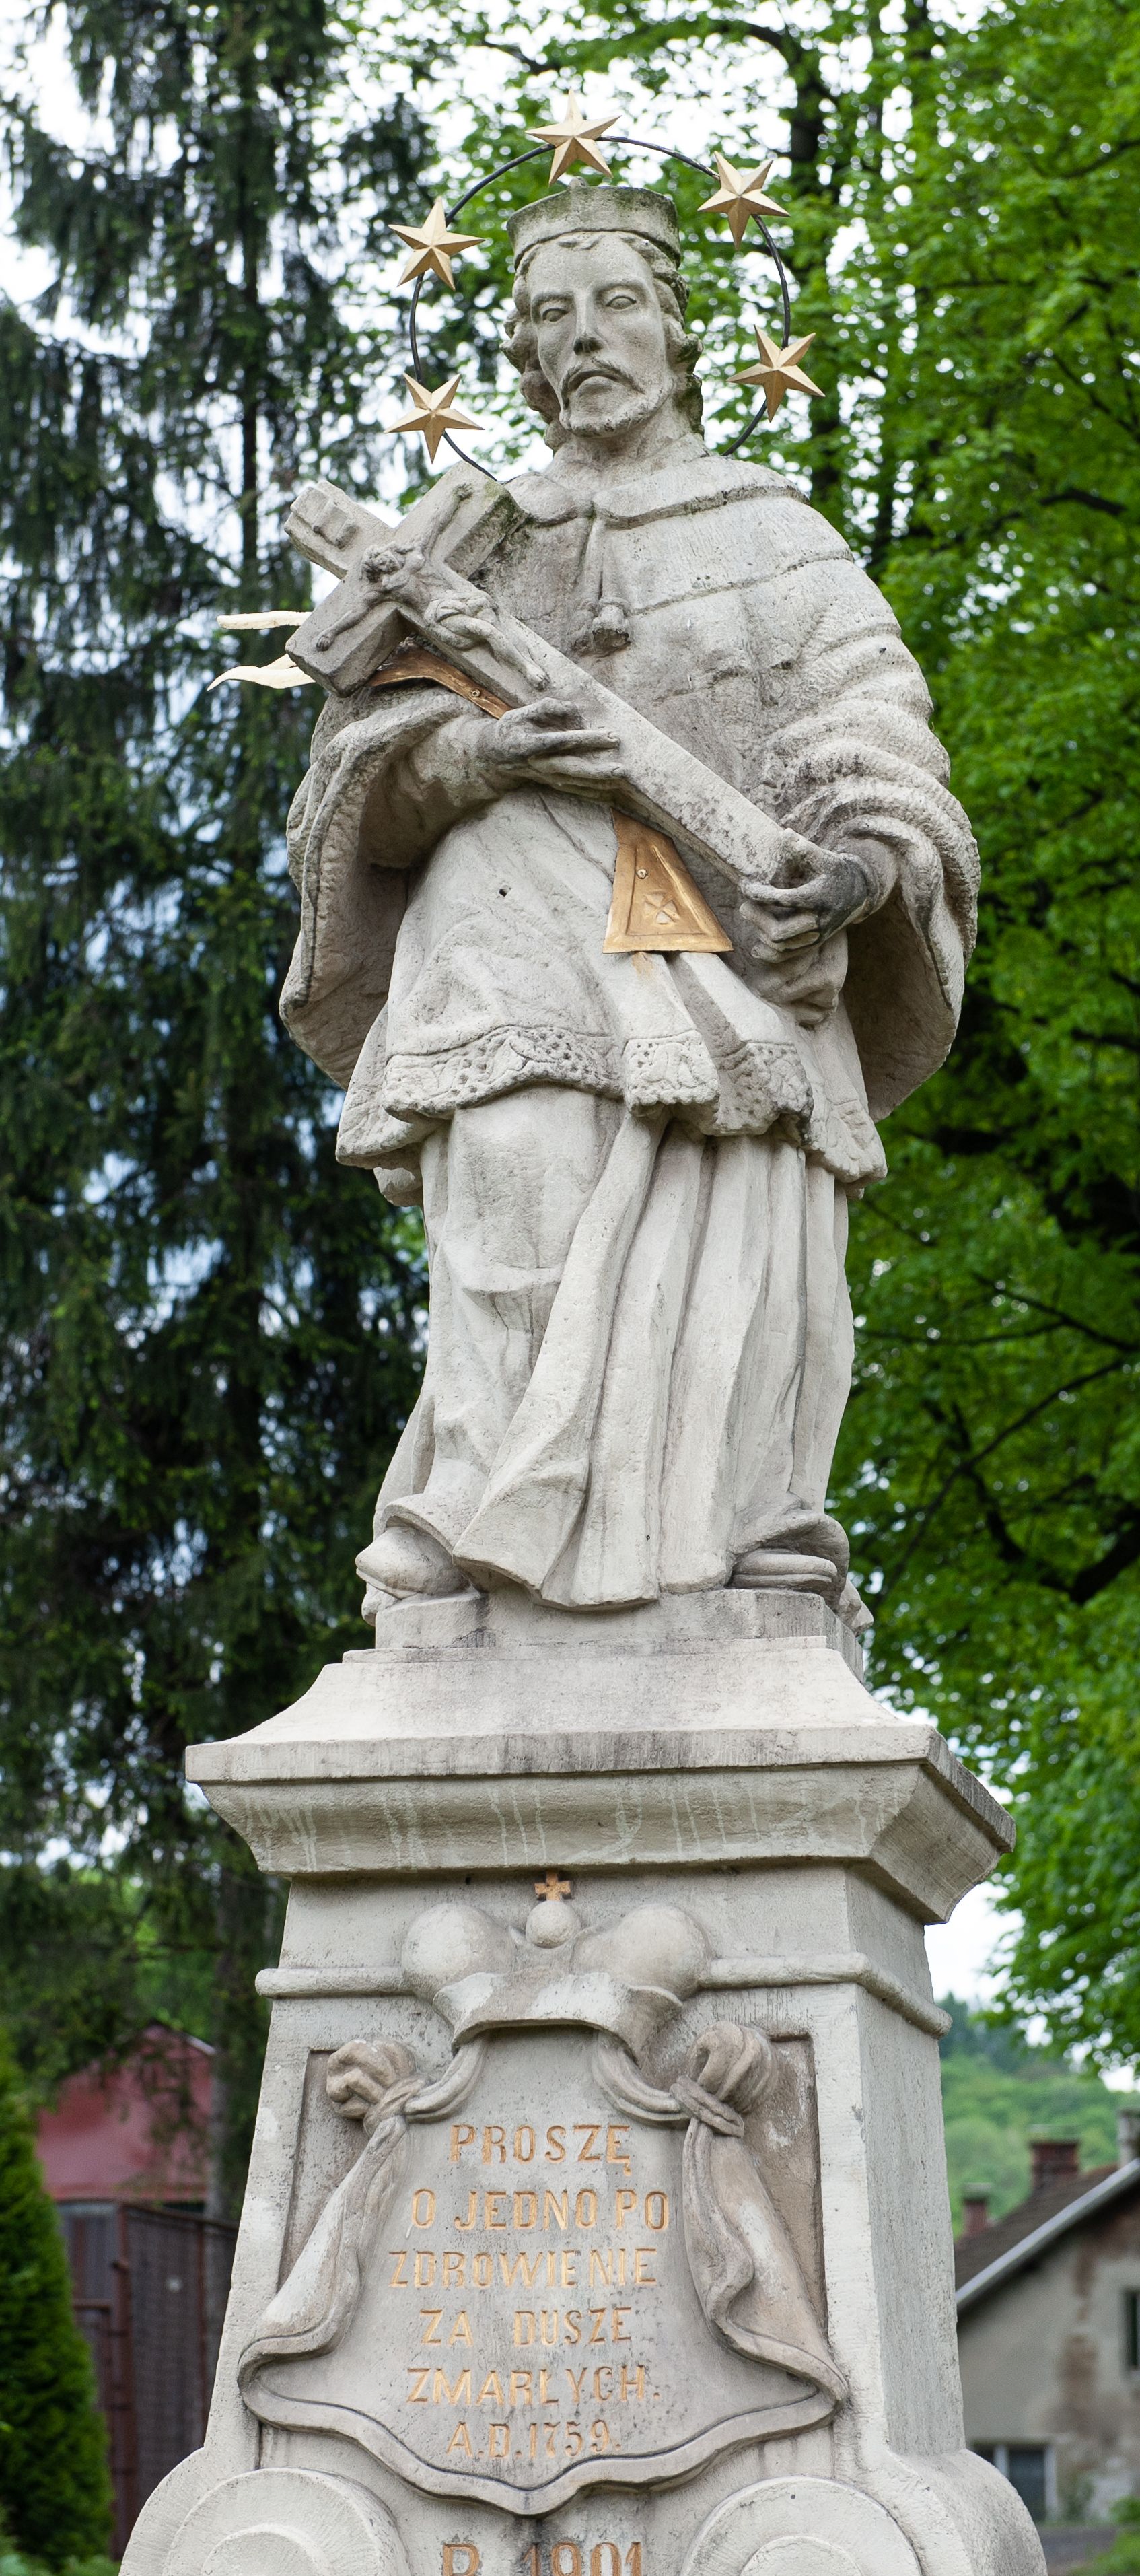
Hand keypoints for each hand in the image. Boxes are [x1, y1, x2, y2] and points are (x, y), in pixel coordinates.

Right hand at [480, 695, 626, 798]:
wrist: (494, 756)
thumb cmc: (511, 729)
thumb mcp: (522, 712)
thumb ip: (548, 707)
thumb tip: (574, 710)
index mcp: (530, 745)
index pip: (562, 742)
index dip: (586, 738)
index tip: (609, 734)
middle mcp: (539, 764)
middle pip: (572, 768)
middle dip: (598, 769)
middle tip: (621, 767)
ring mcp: (546, 777)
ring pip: (576, 782)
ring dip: (599, 783)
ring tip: (622, 779)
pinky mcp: (551, 783)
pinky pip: (574, 791)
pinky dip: (593, 794)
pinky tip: (611, 795)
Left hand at [740, 845, 876, 959]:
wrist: (860, 892)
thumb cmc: (837, 871)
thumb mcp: (825, 858)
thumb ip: (804, 849)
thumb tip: (785, 834)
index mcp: (817, 898)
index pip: (783, 900)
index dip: (761, 895)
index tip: (746, 887)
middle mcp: (817, 921)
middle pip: (779, 932)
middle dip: (757, 919)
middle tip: (743, 906)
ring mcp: (816, 936)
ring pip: (781, 946)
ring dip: (761, 933)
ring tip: (751, 916)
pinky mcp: (814, 943)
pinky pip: (789, 956)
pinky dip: (770, 955)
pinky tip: (755, 948)